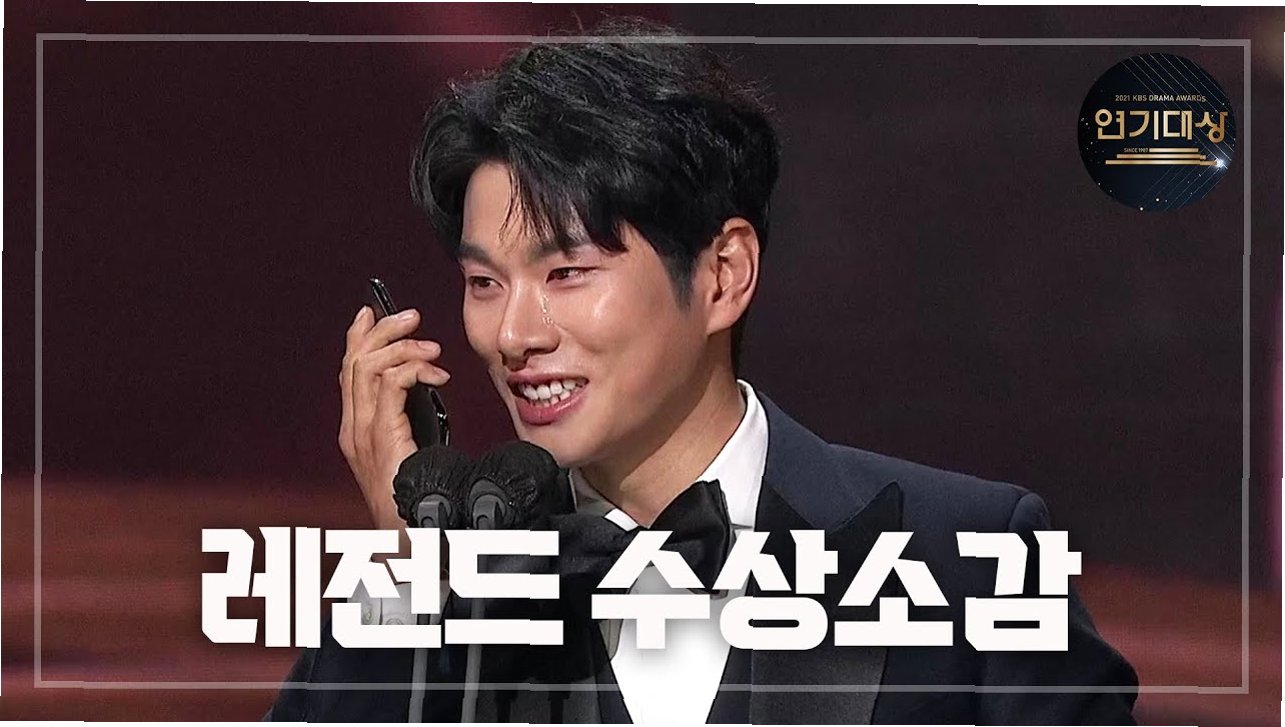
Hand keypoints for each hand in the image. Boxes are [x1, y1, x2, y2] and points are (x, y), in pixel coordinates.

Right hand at [338, 306, 450, 529]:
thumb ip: (412, 424)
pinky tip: (434, 375)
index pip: (348, 372)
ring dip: (402, 347)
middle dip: (383, 329)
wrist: (414, 546)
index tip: (373, 311)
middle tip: (412, 316)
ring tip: (432, 349)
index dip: (358, 337)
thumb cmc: (418, 506)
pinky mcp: (382, 441)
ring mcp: (363, 436)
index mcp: (356, 432)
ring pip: (368, 367)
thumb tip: (431, 391)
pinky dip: (411, 370)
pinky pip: (388, 388)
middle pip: (354, 361)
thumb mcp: (415, 453)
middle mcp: (353, 430)